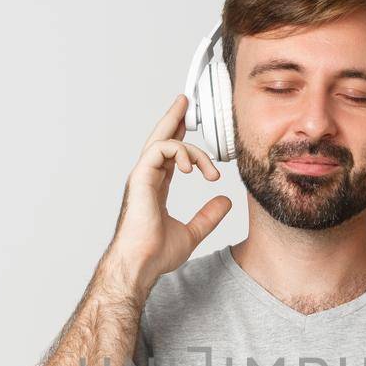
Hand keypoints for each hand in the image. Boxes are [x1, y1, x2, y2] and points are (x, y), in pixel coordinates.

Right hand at [103, 94, 231, 295]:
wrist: (141, 264)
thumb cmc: (155, 254)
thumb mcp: (192, 233)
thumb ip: (207, 217)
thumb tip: (225, 202)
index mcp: (154, 187)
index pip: (167, 154)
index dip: (178, 137)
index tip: (188, 123)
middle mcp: (146, 178)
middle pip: (159, 138)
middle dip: (173, 118)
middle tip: (185, 101)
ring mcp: (141, 177)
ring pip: (164, 142)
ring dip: (191, 149)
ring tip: (210, 170)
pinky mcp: (140, 178)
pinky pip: (160, 150)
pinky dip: (179, 152)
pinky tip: (193, 167)